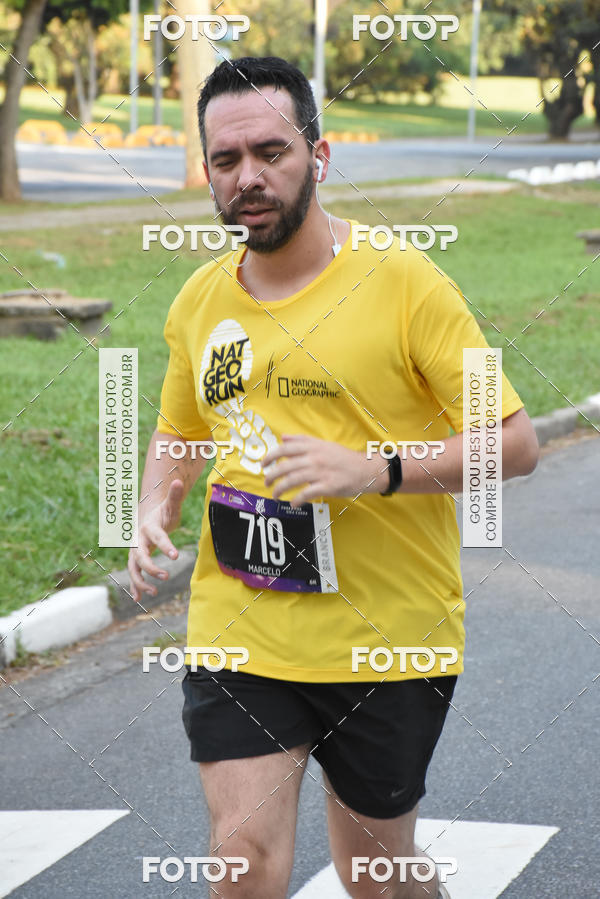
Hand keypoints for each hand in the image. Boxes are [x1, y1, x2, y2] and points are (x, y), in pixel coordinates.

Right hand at [127, 479, 184, 600]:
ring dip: (141, 581)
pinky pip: (134, 574)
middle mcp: (138, 541)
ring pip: (134, 568)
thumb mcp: (170, 505)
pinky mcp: (136, 560)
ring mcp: (135, 552)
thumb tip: (178, 481)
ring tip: (154, 593)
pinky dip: (135, 586)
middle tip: (165, 577)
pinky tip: (138, 599)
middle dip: (151, 568)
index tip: (175, 556)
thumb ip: (174, 495)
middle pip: (141, 556)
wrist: (147, 517)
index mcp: (148, 527)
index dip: (166, 546)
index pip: (157, 538)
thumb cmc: (162, 512)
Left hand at [262, 434, 388, 506]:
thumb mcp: (324, 444)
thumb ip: (303, 440)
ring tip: (275, 495)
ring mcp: (321, 472)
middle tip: (266, 483)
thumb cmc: (344, 458)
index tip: (263, 465)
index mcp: (313, 447)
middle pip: (285, 466)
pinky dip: (297, 500)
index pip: (285, 449)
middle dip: (271, 476)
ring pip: (292, 480)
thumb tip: (284, 437)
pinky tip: (293, 503)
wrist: (366, 469)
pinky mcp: (328, 486)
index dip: (270, 456)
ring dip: (280, 489)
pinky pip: (307, 494)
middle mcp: (315, 458)